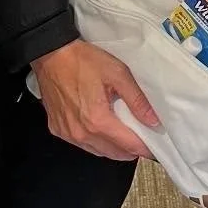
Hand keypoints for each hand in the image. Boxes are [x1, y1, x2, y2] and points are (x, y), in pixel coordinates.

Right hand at [31, 39, 158, 160]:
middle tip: (141, 138)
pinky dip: (96, 142)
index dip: (145, 148)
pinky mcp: (58, 130)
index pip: (129, 146)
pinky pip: (82, 145)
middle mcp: (82, 134)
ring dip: (114, 148)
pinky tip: (101, 130)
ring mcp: (68, 134)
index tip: (156, 147)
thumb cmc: (83, 61)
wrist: (51, 54)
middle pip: (115, 154)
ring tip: (124, 135)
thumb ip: (137, 100)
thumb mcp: (117, 74)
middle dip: (131, 150)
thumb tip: (154, 122)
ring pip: (98, 152)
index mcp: (98, 121)